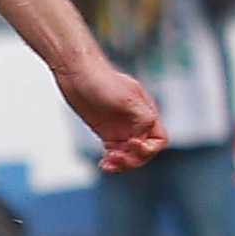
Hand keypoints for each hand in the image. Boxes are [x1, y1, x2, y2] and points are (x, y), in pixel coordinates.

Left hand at [57, 57, 167, 173]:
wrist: (75, 71)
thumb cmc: (100, 78)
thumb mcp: (126, 98)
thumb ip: (142, 117)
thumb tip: (145, 135)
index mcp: (145, 112)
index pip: (159, 139)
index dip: (150, 148)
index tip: (132, 144)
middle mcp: (135, 122)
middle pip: (144, 152)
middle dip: (133, 159)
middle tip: (116, 157)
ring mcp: (120, 127)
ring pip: (129, 155)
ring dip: (122, 164)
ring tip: (107, 163)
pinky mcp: (105, 131)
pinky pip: (115, 153)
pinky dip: (111, 162)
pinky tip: (103, 164)